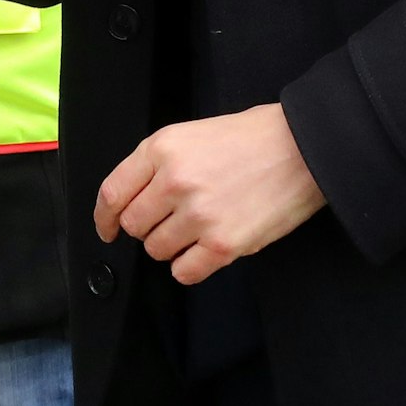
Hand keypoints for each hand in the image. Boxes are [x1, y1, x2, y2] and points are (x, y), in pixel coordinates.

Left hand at [94, 104, 325, 284]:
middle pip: (133, 225)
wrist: (301, 149)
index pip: (112, 193)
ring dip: (171, 246)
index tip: (107, 229)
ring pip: (157, 250)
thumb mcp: (190, 134)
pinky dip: (189, 266)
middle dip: (146, 227)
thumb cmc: (250, 138)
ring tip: (196, 228)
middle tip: (169, 221)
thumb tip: (130, 199)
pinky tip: (204, 249)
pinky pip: (184, 272)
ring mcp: (198, 215)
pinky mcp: (223, 245)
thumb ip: (156, 164)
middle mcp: (174, 182)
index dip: (104, 217)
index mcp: (162, 149)